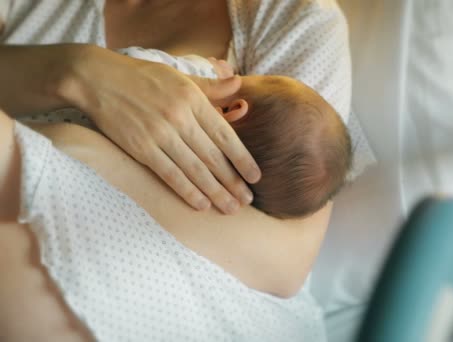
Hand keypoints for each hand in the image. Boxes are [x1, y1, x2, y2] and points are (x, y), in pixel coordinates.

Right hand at [62, 46, 259, 212]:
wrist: (97, 79)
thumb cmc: (143, 77)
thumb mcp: (179, 76)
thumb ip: (210, 87)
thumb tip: (239, 85)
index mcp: (193, 99)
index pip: (225, 135)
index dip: (242, 159)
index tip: (256, 177)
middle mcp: (179, 118)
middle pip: (213, 157)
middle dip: (233, 182)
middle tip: (247, 201)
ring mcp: (159, 134)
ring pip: (194, 170)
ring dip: (215, 192)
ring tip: (231, 209)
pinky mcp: (140, 148)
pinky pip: (169, 174)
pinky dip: (187, 191)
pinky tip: (201, 204)